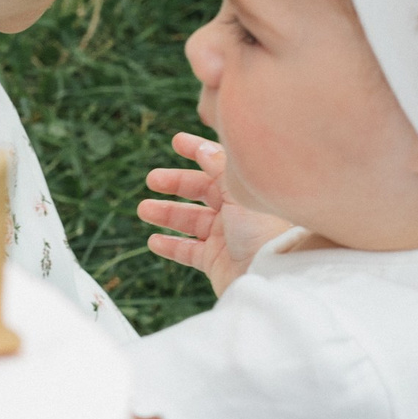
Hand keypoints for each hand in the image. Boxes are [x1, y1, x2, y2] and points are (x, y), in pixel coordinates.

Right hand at [138, 133, 290, 293]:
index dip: (197, 151)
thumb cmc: (263, 232)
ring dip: (167, 214)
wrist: (273, 277)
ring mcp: (226, 238)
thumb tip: (203, 148)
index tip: (176, 141)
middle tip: (152, 180)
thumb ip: (220, 169)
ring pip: (191, 222)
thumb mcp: (239, 192)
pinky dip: (171, 247)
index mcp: (244, 192)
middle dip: (175, 184)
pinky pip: (189, 252)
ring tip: (144, 210)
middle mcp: (236, 213)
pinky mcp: (217, 262)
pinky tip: (154, 241)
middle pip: (201, 193)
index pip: (218, 166)